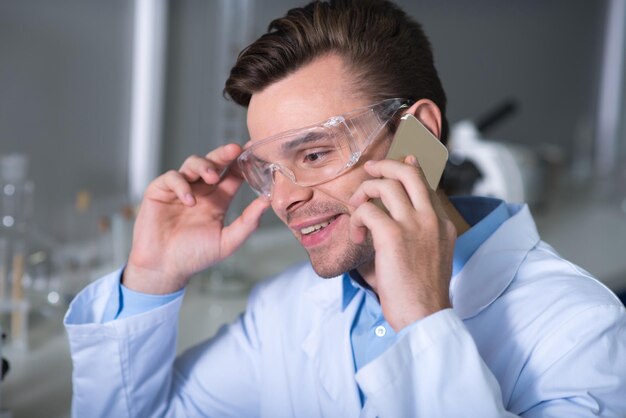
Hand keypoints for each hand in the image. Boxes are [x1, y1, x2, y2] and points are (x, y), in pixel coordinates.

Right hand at [124, 144, 270, 293]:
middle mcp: (201, 191)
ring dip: (204, 165)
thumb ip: (248, 222)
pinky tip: (189, 200)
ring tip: (212, 177)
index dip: (243, 162)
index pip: (233, 175)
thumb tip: (267, 201)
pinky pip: (172, 178)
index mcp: (218, 200)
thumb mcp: (228, 241)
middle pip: (214, 162)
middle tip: (235, 150)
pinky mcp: (160, 191)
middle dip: (224, 154)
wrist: (165, 268)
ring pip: (193, 163)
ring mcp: (180, 189)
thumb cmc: (195, 256)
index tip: (254, 150)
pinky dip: (181, 185)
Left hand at [349, 156, 456, 330]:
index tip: (394, 165)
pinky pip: (367, 211)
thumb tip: (385, 219)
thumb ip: (416, 234)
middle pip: (408, 173)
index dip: (407, 169)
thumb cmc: (420, 294)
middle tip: (368, 171)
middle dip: (384, 166)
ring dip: (364, 193)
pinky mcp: (393, 236)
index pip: (425, 184)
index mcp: (442, 224)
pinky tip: (356, 237)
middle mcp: (432, 219)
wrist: (425, 316)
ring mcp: (414, 225)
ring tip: (356, 210)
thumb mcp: (428, 257)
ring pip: (385, 185)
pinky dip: (356, 220)